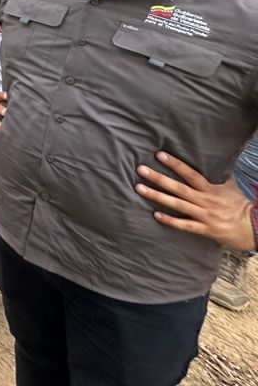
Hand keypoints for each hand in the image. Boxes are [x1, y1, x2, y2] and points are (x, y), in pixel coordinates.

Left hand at [135, 151, 256, 251]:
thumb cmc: (242, 206)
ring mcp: (205, 216)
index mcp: (211, 189)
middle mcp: (206, 201)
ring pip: (177, 204)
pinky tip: (156, 215)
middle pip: (178, 187)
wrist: (256, 228)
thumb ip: (220, 174)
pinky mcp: (206, 230)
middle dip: (158, 178)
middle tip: (141, 169)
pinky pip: (185, 225)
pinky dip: (170, 221)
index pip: (190, 173)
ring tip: (140, 188)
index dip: (175, 164)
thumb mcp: (231, 187)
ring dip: (158, 196)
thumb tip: (217, 159)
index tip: (159, 155)